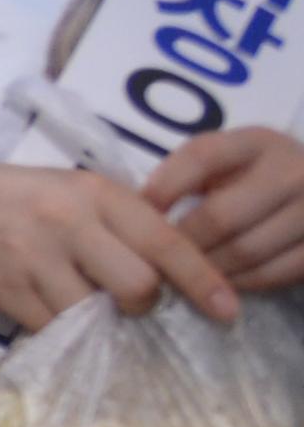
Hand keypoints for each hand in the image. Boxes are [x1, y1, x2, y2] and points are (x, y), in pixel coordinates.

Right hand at [0, 154, 240, 327]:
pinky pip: (54, 328)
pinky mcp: (5, 292)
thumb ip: (124, 220)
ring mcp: (32, 259)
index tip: (227, 309)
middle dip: (142, 302)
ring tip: (83, 302)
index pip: (164, 241)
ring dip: (98, 320)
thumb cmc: (20, 196)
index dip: (201, 279)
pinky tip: (50, 307)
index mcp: (94, 192)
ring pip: (94, 314)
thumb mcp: (76, 189)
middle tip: (127, 299)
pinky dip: (62, 328)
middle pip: (137, 285)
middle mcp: (66, 222)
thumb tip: (176, 271)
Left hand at [149, 126, 303, 292]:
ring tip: (179, 277)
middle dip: (181, 243)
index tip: (138, 214)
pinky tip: (218, 283)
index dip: (164, 187)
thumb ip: (190, 173)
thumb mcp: (229, 160)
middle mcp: (293, 172)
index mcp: (259, 143)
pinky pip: (272, 273)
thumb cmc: (257, 176)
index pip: (202, 157)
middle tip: (153, 260)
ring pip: (245, 251)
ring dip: (205, 269)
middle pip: (220, 216)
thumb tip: (139, 208)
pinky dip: (238, 283)